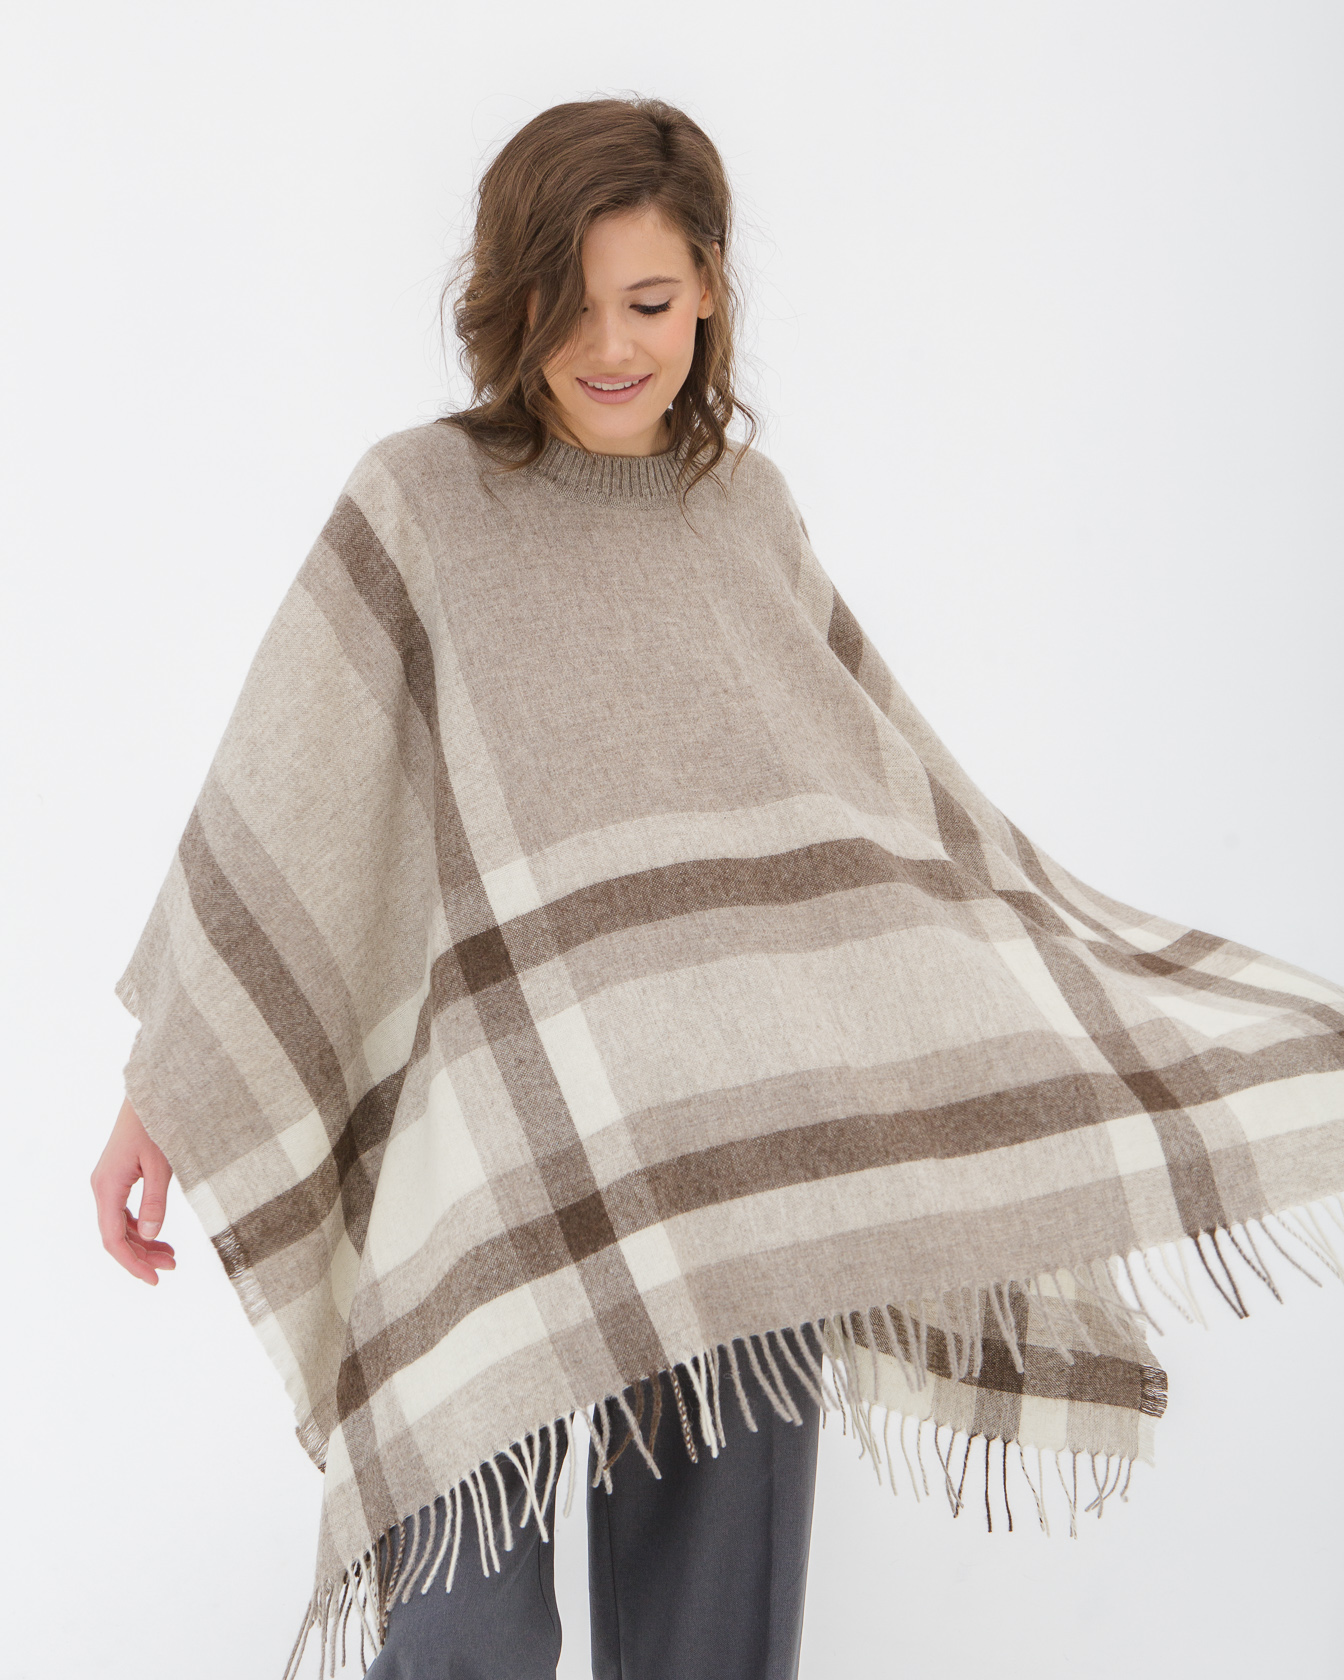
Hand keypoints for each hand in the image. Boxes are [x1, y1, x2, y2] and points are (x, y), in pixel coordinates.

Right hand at [92, 1097, 176, 1284]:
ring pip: (119, 1226)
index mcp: (107, 1188)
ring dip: (142, 1243)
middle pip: (116, 1236)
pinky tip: (157, 1235)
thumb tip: (149, 1237)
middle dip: (141, 1256)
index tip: (154, 1278)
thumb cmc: (155, 1125)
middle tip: (171, 1267)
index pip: (114, 1239)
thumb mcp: (161, 1165)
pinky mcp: (116, 1179)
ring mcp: (107, 1184)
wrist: (147, 1096)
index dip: (132, 1263)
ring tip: (170, 1255)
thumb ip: (155, 1202)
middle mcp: (102, 1189)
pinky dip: (139, 1227)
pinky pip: (122, 1213)